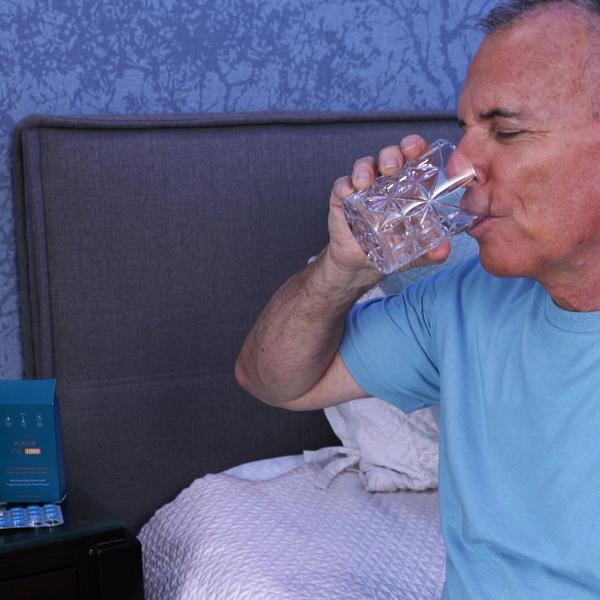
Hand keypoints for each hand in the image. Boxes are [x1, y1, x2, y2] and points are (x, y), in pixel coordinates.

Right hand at [327, 134, 450, 274]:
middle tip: (392, 167)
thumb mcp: (415, 251)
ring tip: (365, 182)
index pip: (414, 156)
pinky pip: (342, 184)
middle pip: (390, 155)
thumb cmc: (392, 248)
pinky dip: (344, 185)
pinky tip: (348, 192)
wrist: (361, 263)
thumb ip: (431, 251)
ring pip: (365, 165)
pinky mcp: (343, 197)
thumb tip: (443, 250)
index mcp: (409, 185)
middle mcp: (386, 180)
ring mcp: (364, 187)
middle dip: (392, 154)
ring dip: (365, 168)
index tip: (416, 148)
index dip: (415, 146)